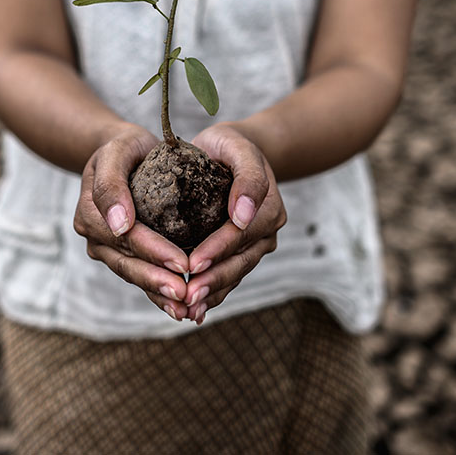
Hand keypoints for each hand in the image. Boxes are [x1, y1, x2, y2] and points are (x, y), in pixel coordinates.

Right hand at [73, 124, 195, 320]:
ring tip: (186, 309)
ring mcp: (106, 248)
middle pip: (129, 262)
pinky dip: (158, 293)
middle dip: (158, 281)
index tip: (183, 264)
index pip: (127, 238)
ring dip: (158, 294)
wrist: (125, 152)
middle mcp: (95, 236)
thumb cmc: (125, 146)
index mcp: (91, 212)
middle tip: (187, 294)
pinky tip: (179, 307)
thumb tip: (118, 225)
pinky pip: (139, 275)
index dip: (154, 252)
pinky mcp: (121, 254)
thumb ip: (111, 183)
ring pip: (134, 274)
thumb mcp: (118, 150)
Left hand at [184, 123, 286, 323]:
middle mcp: (266, 232)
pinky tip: (193, 310)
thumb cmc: (231, 145)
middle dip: (212, 281)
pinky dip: (212, 293)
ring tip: (187, 310)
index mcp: (268, 208)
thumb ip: (248, 177)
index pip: (239, 235)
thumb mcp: (238, 147)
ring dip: (211, 294)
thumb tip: (244, 215)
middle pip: (239, 262)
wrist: (233, 151)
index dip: (217, 251)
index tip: (192, 264)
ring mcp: (256, 246)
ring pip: (234, 274)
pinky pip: (228, 276)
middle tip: (187, 297)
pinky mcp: (242, 253)